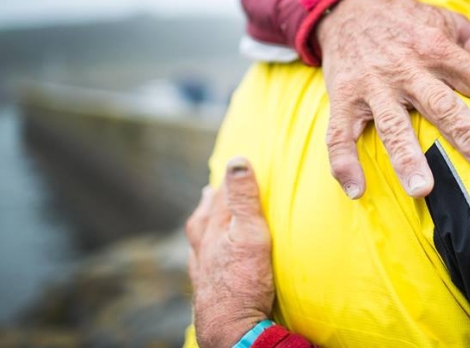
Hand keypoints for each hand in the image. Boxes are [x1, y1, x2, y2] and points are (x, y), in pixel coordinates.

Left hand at [186, 157, 273, 347]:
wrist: (230, 329)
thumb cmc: (244, 281)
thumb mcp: (250, 233)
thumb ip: (244, 198)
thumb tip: (237, 160)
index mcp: (213, 228)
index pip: (220, 195)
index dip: (228, 179)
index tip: (235, 162)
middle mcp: (203, 245)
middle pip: (204, 215)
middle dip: (211, 199)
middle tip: (214, 187)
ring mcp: (202, 268)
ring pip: (199, 238)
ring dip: (204, 222)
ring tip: (206, 212)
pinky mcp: (206, 287)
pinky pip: (200, 260)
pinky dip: (204, 250)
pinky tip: (207, 255)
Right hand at [317, 0, 469, 198]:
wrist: (348, 7)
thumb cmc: (408, 21)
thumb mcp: (449, 21)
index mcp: (438, 47)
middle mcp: (407, 67)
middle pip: (443, 105)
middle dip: (469, 136)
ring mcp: (373, 85)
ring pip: (391, 125)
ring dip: (406, 158)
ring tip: (423, 190)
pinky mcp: (343, 98)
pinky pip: (339, 135)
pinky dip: (344, 163)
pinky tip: (356, 190)